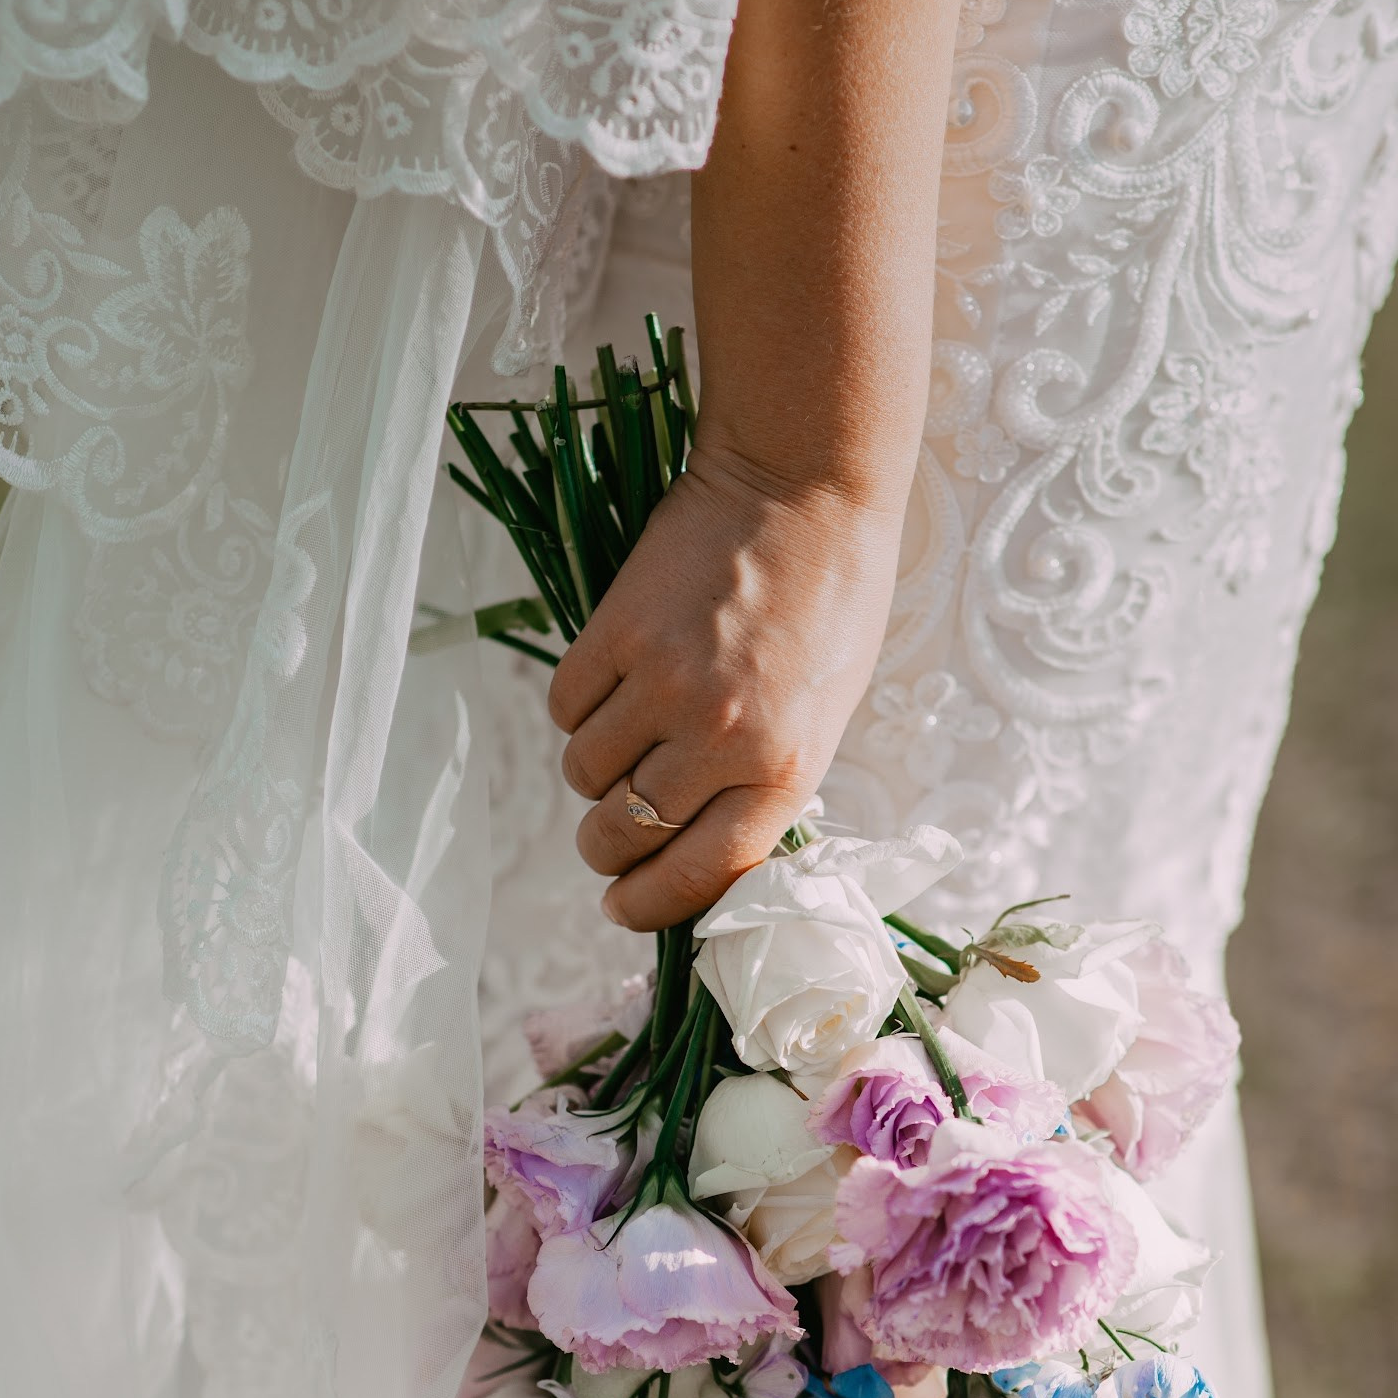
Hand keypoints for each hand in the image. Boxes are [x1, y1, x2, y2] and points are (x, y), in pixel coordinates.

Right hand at [547, 445, 902, 930]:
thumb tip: (689, 846)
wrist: (804, 489)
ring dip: (593, 769)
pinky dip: (578, 709)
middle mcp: (723, 738)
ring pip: (586, 773)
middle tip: (604, 833)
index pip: (700, 876)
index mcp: (785, 770)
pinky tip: (610, 682)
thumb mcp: (821, 715)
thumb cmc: (830, 605)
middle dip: (605, 845)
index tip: (621, 908)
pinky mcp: (619, 633)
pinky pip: (567, 708)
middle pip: (626, 832)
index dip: (649, 904)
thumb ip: (760, 785)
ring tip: (626, 730)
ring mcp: (666, 685)